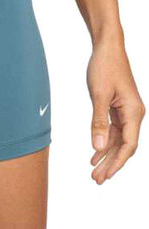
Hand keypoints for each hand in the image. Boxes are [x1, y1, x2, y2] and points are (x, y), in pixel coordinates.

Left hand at [87, 39, 144, 183]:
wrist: (107, 48)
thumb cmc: (104, 67)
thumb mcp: (98, 96)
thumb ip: (98, 122)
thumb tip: (97, 147)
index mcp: (134, 112)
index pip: (128, 145)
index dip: (117, 163)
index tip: (105, 176)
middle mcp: (133, 114)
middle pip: (123, 146)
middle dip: (110, 164)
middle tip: (96, 180)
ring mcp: (126, 111)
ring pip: (117, 140)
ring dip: (105, 155)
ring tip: (94, 171)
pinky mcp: (117, 107)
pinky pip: (112, 130)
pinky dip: (103, 142)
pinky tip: (94, 153)